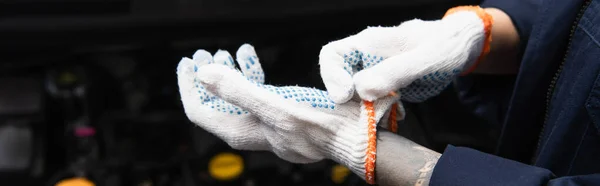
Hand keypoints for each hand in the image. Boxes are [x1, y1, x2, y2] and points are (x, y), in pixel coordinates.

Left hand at [177, 44, 398, 180]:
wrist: (354, 136)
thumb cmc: (319, 125)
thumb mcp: (276, 107)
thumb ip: (238, 91)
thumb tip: (202, 74)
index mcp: (241, 131)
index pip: (200, 111)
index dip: (188, 85)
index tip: (188, 61)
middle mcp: (250, 129)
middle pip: (216, 103)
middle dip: (207, 76)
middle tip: (205, 52)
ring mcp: (266, 123)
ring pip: (237, 97)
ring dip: (228, 73)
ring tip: (225, 52)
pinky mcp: (282, 115)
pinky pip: (258, 94)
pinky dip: (252, 74)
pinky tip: (251, 55)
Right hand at [319, 9, 490, 101]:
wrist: (463, 46)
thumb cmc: (446, 46)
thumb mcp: (426, 59)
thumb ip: (394, 72)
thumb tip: (361, 89)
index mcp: (370, 43)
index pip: (332, 55)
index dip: (331, 76)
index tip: (345, 97)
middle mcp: (367, 57)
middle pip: (340, 79)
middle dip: (348, 100)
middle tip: (367, 114)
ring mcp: (375, 71)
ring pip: (355, 94)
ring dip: (365, 109)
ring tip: (387, 114)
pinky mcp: (385, 85)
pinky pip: (372, 101)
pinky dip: (380, 112)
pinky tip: (398, 113)